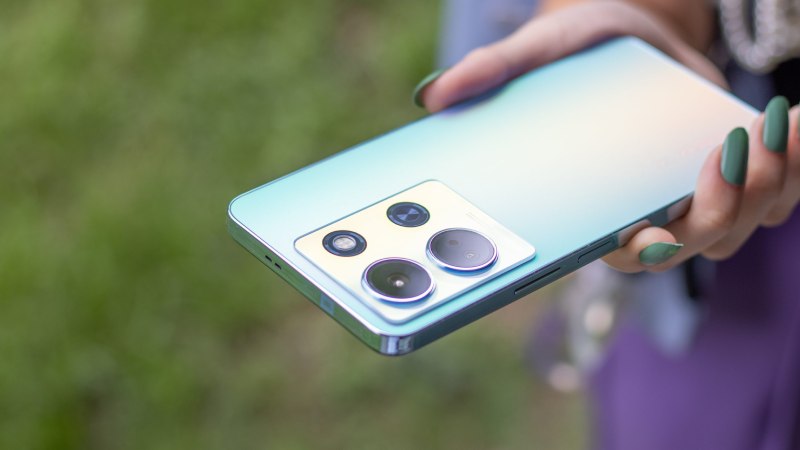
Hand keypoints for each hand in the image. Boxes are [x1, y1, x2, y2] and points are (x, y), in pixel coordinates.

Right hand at [415, 1, 799, 271]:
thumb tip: (433, 95)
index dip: (639, 255)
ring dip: (766, 181)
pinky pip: (778, 194)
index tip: (651, 235)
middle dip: (719, 207)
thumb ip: (494, 72)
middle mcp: (649, 212)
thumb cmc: (583, 53)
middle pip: (692, 244)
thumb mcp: (540, 52)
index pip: (617, 252)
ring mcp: (697, 197)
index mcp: (598, 205)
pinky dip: (794, 166)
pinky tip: (791, 123)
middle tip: (722, 149)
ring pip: (741, 223)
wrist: (637, 35)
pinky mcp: (738, 176)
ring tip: (769, 124)